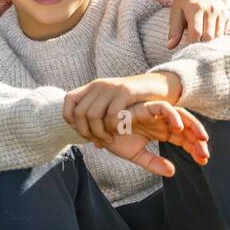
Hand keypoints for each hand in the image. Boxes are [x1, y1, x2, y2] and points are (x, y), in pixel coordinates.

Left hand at [63, 73, 181, 145]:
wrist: (161, 86)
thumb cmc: (138, 103)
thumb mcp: (115, 109)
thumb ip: (104, 124)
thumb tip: (94, 144)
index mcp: (93, 88)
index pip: (68, 102)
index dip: (71, 120)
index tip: (85, 132)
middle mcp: (99, 85)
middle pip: (79, 113)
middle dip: (86, 132)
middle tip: (100, 140)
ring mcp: (112, 87)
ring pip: (92, 114)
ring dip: (99, 132)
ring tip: (109, 139)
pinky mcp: (126, 91)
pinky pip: (112, 113)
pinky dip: (113, 127)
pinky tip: (120, 132)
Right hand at [102, 101, 209, 176]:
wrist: (96, 129)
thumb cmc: (114, 139)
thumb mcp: (136, 154)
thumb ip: (153, 162)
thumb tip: (172, 172)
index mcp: (161, 131)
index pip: (184, 139)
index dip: (195, 149)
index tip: (203, 161)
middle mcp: (161, 122)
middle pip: (186, 127)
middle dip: (198, 139)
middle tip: (206, 154)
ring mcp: (155, 114)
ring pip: (181, 114)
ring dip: (192, 125)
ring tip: (200, 139)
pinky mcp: (145, 107)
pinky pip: (163, 107)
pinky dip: (173, 115)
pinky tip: (178, 127)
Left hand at [169, 0, 229, 48]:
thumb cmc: (184, 3)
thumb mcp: (176, 13)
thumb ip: (174, 30)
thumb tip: (170, 46)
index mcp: (196, 8)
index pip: (196, 33)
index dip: (191, 43)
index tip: (186, 47)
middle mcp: (211, 9)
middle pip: (208, 37)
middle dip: (200, 44)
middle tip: (193, 45)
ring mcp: (221, 12)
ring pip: (218, 36)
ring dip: (209, 42)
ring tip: (200, 40)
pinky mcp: (228, 15)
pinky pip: (224, 33)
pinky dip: (217, 37)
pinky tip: (209, 34)